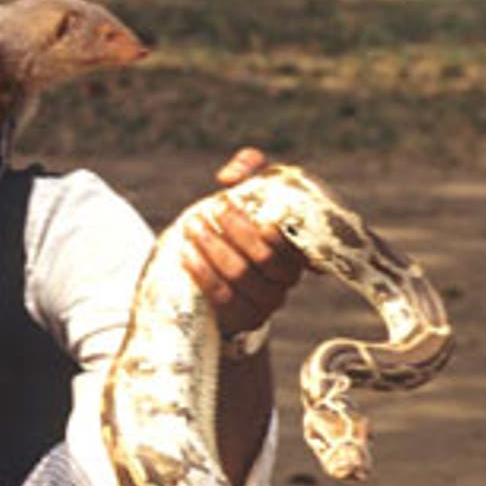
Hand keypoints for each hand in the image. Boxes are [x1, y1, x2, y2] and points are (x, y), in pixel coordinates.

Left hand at [181, 147, 304, 337]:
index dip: (277, 233)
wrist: (224, 271)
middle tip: (208, 211)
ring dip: (212, 249)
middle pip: (263, 258)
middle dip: (233, 231)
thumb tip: (227, 177)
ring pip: (240, 276)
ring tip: (191, 227)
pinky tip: (186, 255)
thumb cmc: (243, 221)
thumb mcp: (252, 189)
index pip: (295, 243)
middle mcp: (289, 277)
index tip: (255, 215)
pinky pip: (222, 297)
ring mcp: (268, 301)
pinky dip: (202, 274)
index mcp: (299, 247)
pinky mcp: (245, 317)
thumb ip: (249, 168)